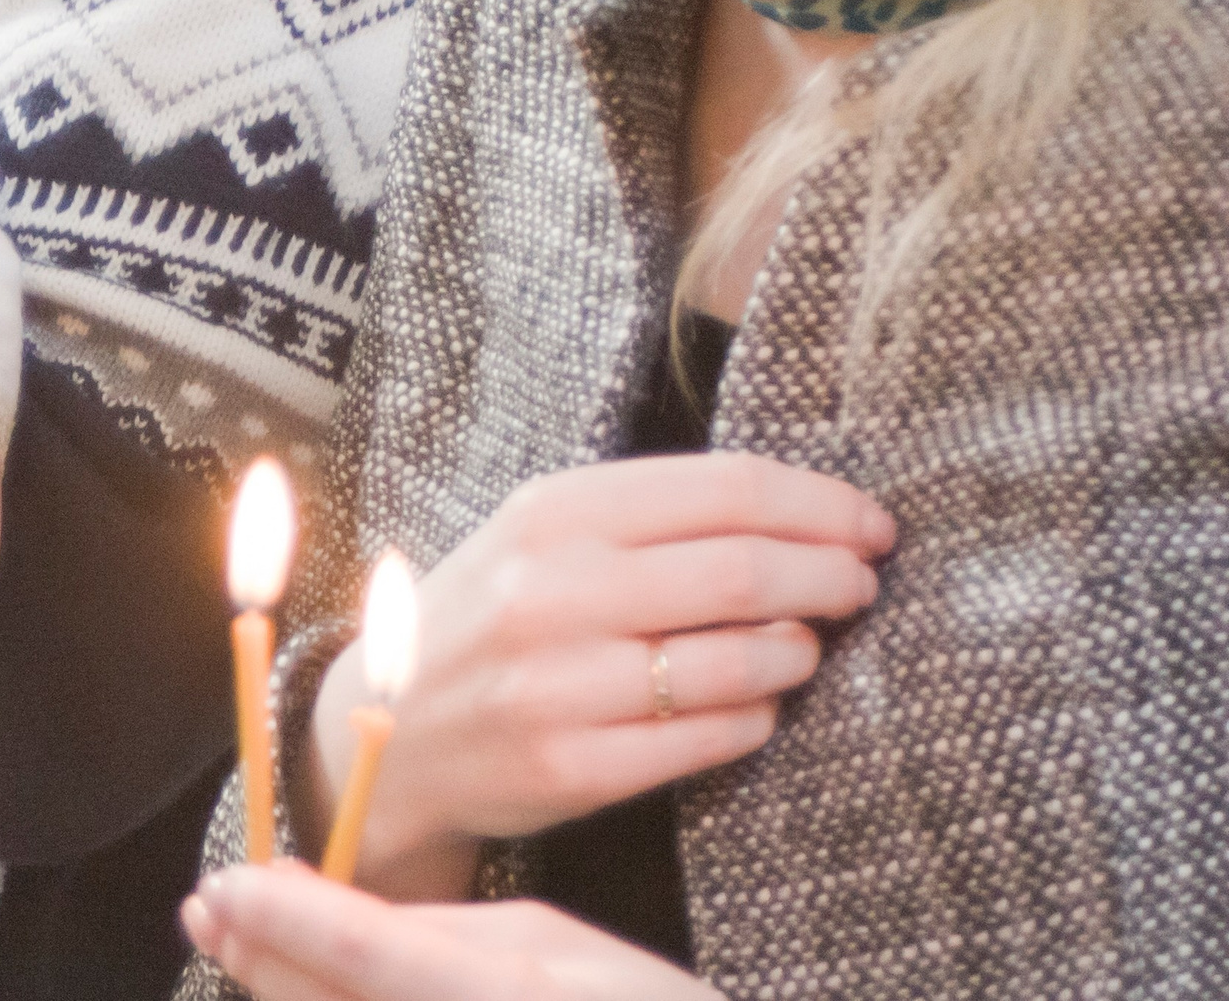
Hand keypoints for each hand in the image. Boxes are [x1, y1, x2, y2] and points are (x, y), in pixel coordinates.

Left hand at [183, 863, 721, 1000]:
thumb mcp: (553, 945)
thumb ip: (430, 926)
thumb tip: (306, 896)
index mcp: (515, 994)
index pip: (372, 949)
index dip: (285, 920)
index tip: (220, 886)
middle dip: (261, 959)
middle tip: (208, 911)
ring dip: (284, 996)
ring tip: (248, 952)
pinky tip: (308, 993)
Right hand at [326, 452, 893, 896]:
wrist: (386, 725)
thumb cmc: (490, 618)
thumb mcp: (540, 537)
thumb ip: (649, 518)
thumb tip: (800, 513)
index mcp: (552, 512)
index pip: (726, 489)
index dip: (820, 505)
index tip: (869, 524)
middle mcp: (551, 590)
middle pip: (746, 571)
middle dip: (831, 576)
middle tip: (859, 585)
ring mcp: (559, 684)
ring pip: (739, 662)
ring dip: (798, 652)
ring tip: (805, 647)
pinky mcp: (572, 767)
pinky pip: (710, 739)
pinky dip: (756, 718)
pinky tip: (755, 704)